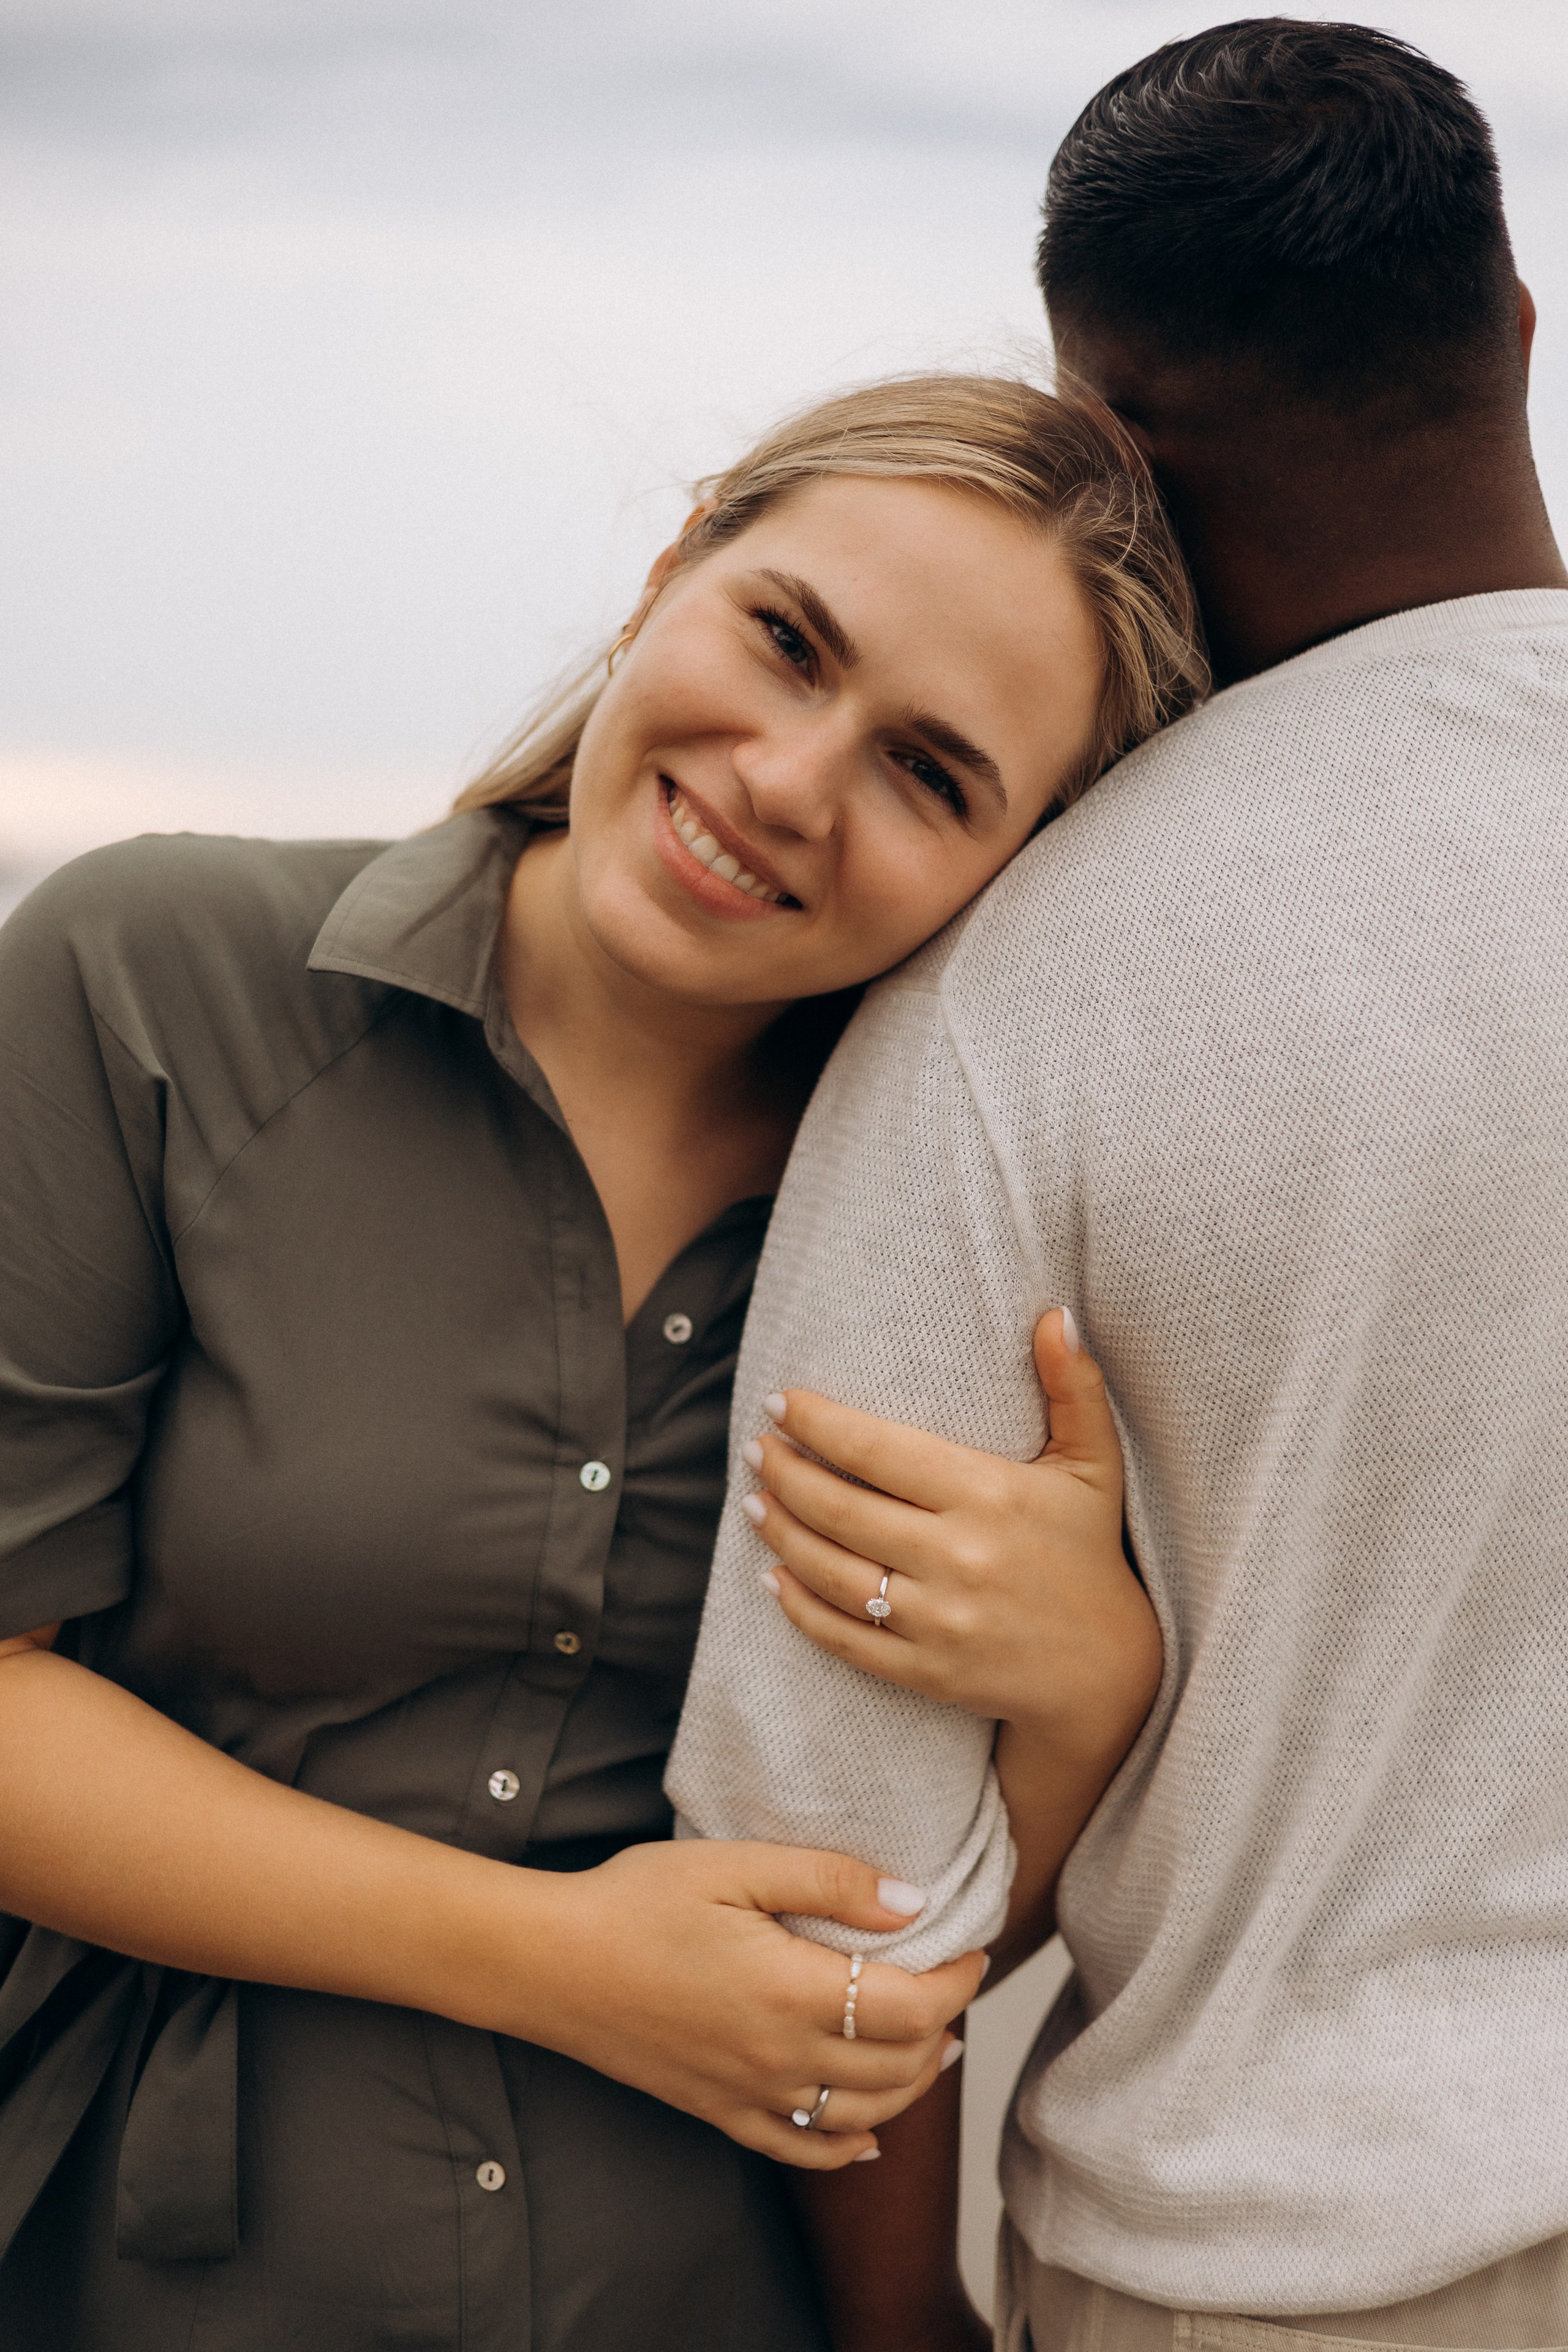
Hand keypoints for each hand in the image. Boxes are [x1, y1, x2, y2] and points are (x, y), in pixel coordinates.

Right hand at [513, 1837, 985, 2169]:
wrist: (551, 1963)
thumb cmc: (637, 1901)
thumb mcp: (735, 1864)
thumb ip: (829, 1880)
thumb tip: (912, 1901)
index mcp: (790, 1991)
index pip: (913, 2007)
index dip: (958, 1980)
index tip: (971, 1945)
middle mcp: (779, 2057)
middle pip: (900, 2066)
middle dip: (945, 2025)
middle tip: (954, 1982)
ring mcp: (749, 2095)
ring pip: (863, 2115)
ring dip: (912, 2084)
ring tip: (933, 2043)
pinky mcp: (719, 2112)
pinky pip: (800, 2151)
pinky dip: (847, 2148)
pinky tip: (869, 2136)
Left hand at [742, 1309, 1160, 1756]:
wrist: (1108, 1670)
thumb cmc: (1090, 1551)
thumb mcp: (1094, 1464)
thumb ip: (1074, 1386)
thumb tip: (1056, 1314)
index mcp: (989, 1495)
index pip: (877, 1449)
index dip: (818, 1424)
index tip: (779, 1403)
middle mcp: (957, 1557)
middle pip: (840, 1508)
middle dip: (785, 1473)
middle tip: (755, 1449)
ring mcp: (938, 1619)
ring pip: (831, 1570)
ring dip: (780, 1532)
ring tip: (753, 1500)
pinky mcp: (925, 1671)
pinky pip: (844, 1636)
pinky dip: (799, 1606)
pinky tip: (773, 1576)